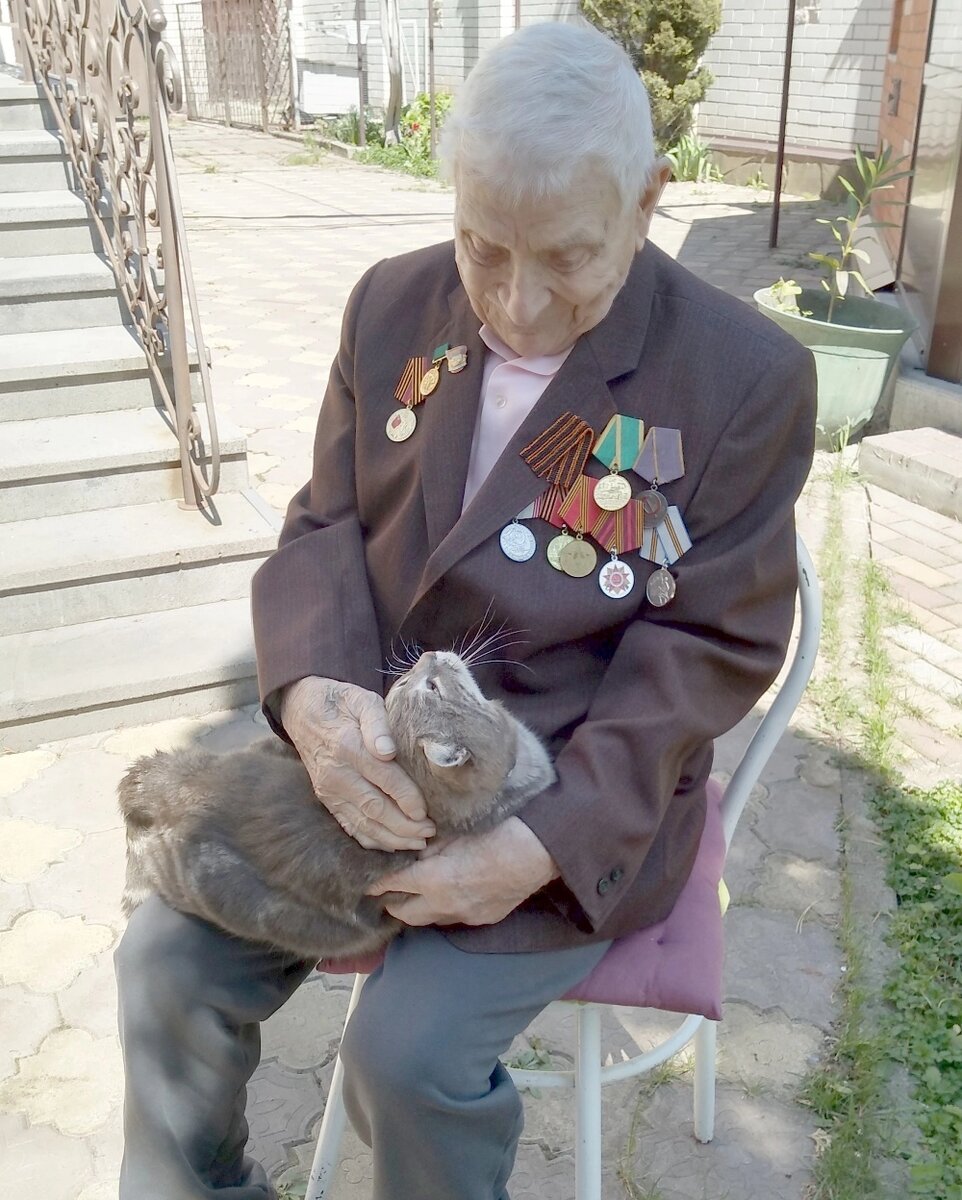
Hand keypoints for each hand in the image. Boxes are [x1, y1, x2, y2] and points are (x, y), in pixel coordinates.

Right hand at [280, 675, 434, 851]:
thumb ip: (377, 723)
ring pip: (363, 823)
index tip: (426, 811)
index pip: (384, 778)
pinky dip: (371, 840)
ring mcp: (329, 790)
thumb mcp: (362, 700)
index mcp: (348, 747)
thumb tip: (387, 751)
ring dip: (392, 838)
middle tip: (430, 832)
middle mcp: (336, 774)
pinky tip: (392, 845)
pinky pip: (349, 826)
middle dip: (405, 825)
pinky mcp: (327, 799)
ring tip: (418, 843)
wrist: (303, 710)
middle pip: (374, 808)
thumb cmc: (341, 702)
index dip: (407, 798)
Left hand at [366, 817, 558, 926]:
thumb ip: (428, 846)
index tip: (367, 879)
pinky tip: (451, 893)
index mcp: (432, 879)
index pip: (391, 885)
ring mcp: (464, 915)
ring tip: (416, 893)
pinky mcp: (483, 919)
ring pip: (429, 920)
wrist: (536, 852)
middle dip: (393, 903)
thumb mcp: (455, 833)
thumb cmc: (495, 832)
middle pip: (404, 914)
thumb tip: (412, 851)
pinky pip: (455, 918)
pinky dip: (446, 908)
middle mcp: (443, 904)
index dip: (376, 882)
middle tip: (388, 890)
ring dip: (419, 908)